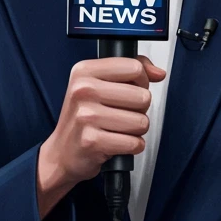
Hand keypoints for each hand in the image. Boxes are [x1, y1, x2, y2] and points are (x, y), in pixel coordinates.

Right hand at [36, 55, 165, 218]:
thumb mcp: (99, 83)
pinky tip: (116, 143)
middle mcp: (83, 90)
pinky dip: (132, 146)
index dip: (141, 82)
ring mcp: (86, 115)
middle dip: (139, 110)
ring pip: (141, 121)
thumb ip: (130, 71)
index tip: (131, 90)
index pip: (134, 67)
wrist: (61, 153)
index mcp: (84, 71)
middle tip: (121, 115)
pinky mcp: (91, 141)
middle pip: (142, 96)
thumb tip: (158, 73)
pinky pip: (134, 143)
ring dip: (136, 130)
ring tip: (118, 129)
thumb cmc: (83, 117)